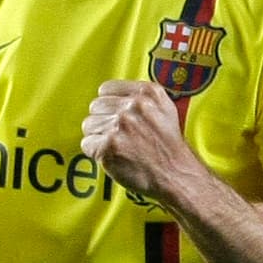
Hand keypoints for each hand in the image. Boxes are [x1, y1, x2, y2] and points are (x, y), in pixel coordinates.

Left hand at [81, 79, 195, 199]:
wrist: (176, 174)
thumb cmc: (168, 146)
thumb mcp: (165, 109)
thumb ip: (140, 97)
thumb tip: (112, 94)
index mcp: (147, 93)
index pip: (106, 88)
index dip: (108, 105)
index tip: (115, 116)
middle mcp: (133, 106)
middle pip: (95, 106)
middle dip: (102, 121)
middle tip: (118, 135)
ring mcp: (120, 125)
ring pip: (88, 125)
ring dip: (98, 137)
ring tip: (117, 146)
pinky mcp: (108, 146)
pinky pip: (87, 144)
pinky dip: (95, 153)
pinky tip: (113, 156)